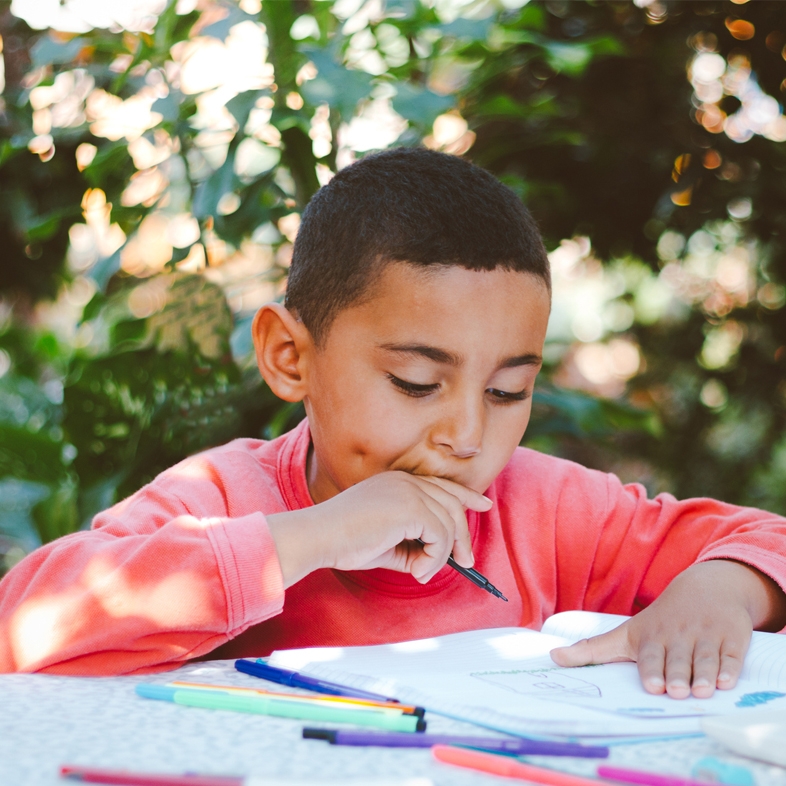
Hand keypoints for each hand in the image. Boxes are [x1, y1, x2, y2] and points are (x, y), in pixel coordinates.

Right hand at [266, 471, 492, 587]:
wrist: (318, 537)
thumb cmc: (343, 542)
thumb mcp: (385, 544)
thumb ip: (411, 546)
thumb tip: (435, 561)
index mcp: (397, 482)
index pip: (440, 484)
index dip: (465, 495)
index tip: (482, 506)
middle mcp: (405, 481)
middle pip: (452, 502)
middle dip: (463, 534)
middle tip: (467, 562)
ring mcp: (408, 491)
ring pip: (449, 523)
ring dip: (442, 556)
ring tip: (422, 573)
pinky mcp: (410, 508)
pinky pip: (440, 537)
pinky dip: (435, 560)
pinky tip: (417, 572)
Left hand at [550, 560, 785, 698]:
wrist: (706, 588)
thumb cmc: (659, 621)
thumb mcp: (624, 633)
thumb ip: (591, 649)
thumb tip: (551, 658)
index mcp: (650, 636)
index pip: (649, 654)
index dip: (650, 668)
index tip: (650, 684)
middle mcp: (677, 635)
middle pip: (676, 659)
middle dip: (676, 674)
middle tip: (676, 691)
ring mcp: (705, 635)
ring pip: (704, 658)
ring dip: (702, 675)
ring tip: (701, 691)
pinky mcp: (732, 637)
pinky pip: (731, 655)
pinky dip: (729, 668)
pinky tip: (726, 680)